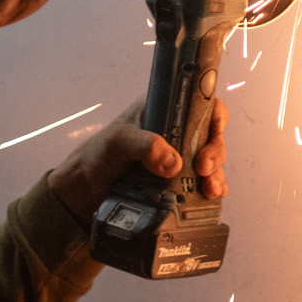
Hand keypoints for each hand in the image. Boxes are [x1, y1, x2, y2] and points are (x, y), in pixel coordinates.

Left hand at [50, 98, 231, 225]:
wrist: (85, 193)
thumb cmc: (97, 157)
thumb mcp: (117, 142)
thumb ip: (143, 145)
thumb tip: (173, 163)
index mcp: (163, 111)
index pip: (201, 103)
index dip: (214, 117)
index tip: (213, 135)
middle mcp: (176, 132)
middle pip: (211, 135)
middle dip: (215, 152)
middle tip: (204, 169)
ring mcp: (179, 158)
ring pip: (211, 161)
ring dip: (216, 174)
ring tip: (210, 189)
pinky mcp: (179, 183)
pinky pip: (203, 184)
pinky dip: (212, 190)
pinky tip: (212, 197)